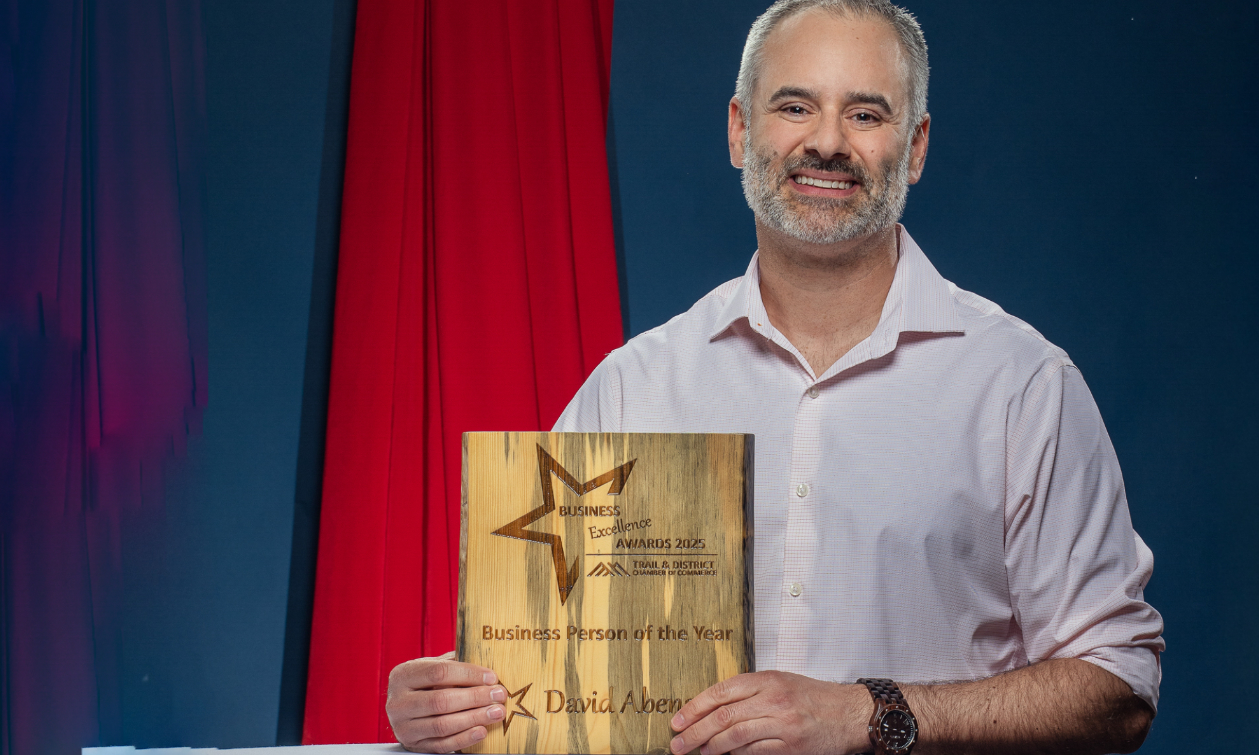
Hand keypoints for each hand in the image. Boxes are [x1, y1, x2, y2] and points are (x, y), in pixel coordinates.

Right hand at [386, 652, 507, 752]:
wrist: (406, 709)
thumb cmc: (426, 684)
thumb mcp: (432, 667)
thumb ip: (455, 663)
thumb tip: (488, 664)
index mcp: (403, 675)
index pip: (439, 672)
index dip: (469, 674)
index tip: (492, 677)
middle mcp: (398, 702)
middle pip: (441, 700)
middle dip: (475, 698)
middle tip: (499, 695)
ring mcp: (403, 727)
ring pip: (442, 725)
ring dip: (474, 719)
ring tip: (496, 712)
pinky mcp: (413, 745)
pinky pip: (442, 745)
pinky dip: (464, 738)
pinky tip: (482, 731)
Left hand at [668, 671, 871, 754]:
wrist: (850, 712)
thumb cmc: (815, 697)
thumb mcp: (781, 682)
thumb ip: (750, 692)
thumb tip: (714, 708)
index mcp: (767, 680)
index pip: (721, 692)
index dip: (695, 707)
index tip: (678, 719)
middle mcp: (773, 700)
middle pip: (723, 715)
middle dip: (695, 730)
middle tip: (678, 742)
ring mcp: (782, 724)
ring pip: (736, 735)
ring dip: (712, 746)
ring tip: (698, 751)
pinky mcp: (791, 746)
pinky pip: (755, 752)